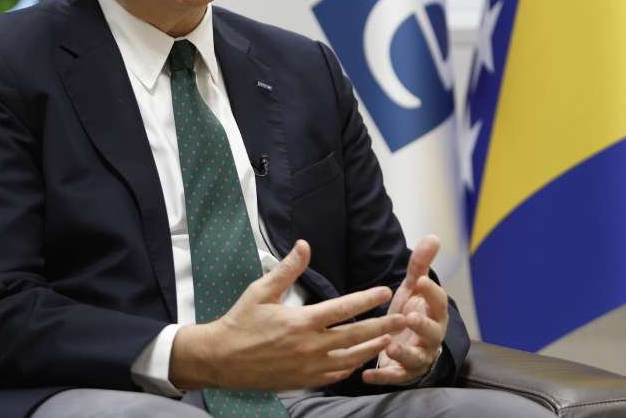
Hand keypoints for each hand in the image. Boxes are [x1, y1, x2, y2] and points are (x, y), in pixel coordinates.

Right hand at [169, 240, 406, 390]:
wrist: (220, 359)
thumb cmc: (240, 321)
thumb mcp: (261, 290)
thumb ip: (287, 269)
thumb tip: (305, 245)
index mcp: (301, 322)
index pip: (343, 309)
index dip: (367, 299)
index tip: (385, 291)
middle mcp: (309, 346)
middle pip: (356, 336)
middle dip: (384, 327)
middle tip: (405, 320)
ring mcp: (308, 367)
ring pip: (350, 359)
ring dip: (373, 349)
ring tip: (390, 339)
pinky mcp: (303, 381)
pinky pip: (335, 376)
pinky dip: (351, 367)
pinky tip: (360, 360)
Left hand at [362, 234, 448, 385]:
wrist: (407, 344)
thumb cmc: (411, 313)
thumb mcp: (414, 289)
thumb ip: (420, 266)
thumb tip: (433, 237)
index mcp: (434, 314)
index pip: (438, 302)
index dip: (430, 291)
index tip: (418, 280)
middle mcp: (430, 337)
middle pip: (432, 332)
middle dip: (422, 325)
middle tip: (409, 316)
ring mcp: (418, 357)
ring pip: (415, 358)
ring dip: (403, 353)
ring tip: (390, 347)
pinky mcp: (403, 373)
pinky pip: (394, 377)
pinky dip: (382, 377)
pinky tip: (366, 375)